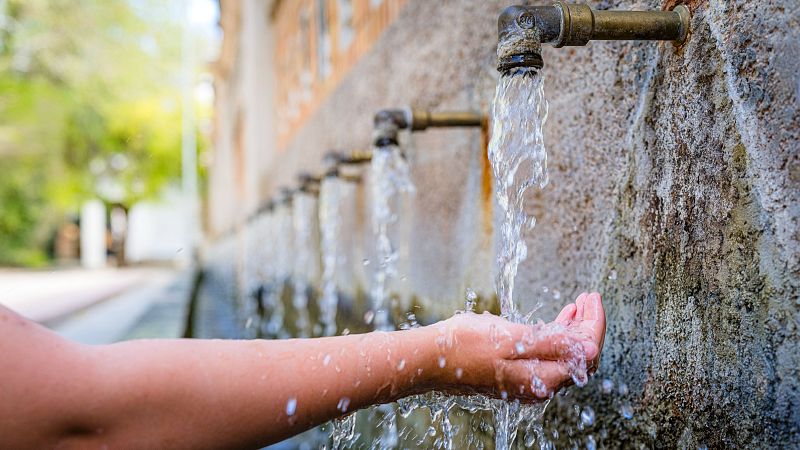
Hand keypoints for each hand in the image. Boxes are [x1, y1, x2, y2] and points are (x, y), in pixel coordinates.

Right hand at [427, 292, 604, 400]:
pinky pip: (546, 356)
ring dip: (572, 330)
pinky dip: (555, 336)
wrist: (431, 359)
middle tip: (588, 298)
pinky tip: (555, 321)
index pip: (585, 352)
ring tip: (576, 306)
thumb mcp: (512, 339)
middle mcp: (538, 384)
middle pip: (578, 356)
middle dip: (587, 326)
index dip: (594, 324)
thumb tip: (590, 348)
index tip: (592, 299)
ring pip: (563, 355)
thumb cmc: (466, 346)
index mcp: (542, 377)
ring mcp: (527, 380)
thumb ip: (552, 344)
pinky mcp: (516, 373)